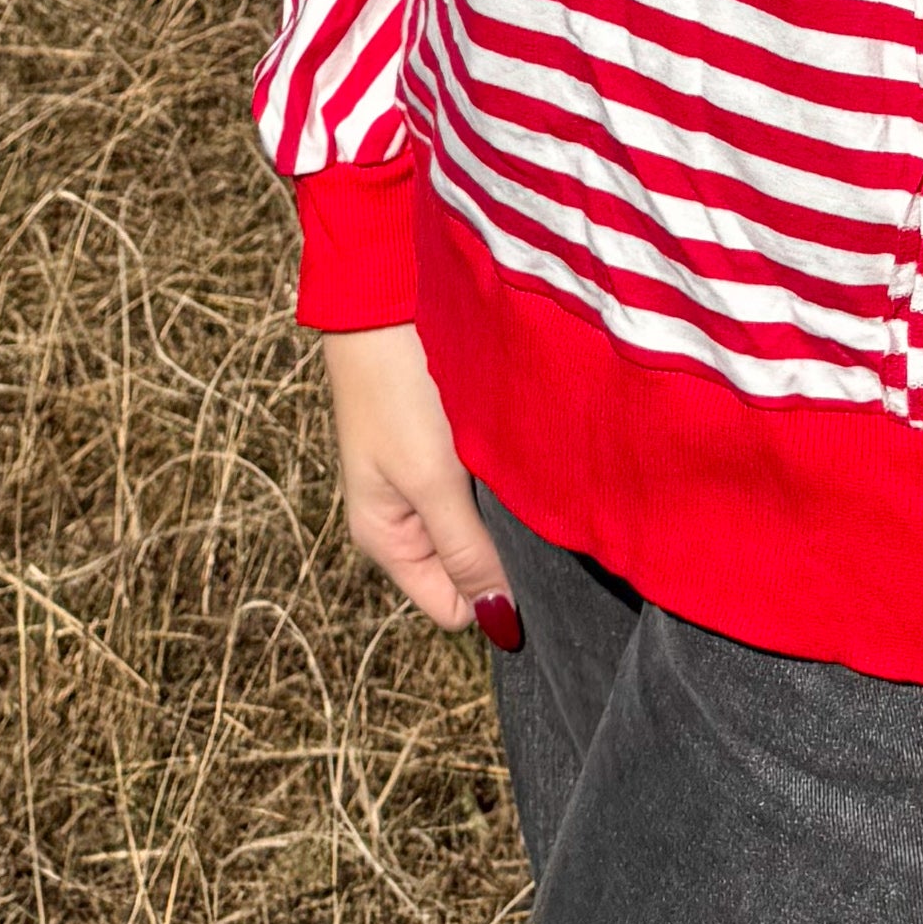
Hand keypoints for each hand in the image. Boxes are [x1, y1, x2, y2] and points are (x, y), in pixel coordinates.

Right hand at [322, 324, 517, 643]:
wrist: (387, 299)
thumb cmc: (398, 390)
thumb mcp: (432, 480)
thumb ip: (465, 551)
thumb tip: (498, 624)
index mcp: (388, 541)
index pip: (454, 608)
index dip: (494, 596)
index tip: (533, 563)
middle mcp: (406, 520)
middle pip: (471, 569)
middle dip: (505, 553)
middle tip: (535, 514)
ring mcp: (426, 482)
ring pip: (483, 526)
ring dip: (508, 512)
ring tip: (525, 476)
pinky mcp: (446, 446)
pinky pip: (484, 486)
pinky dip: (505, 476)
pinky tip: (519, 451)